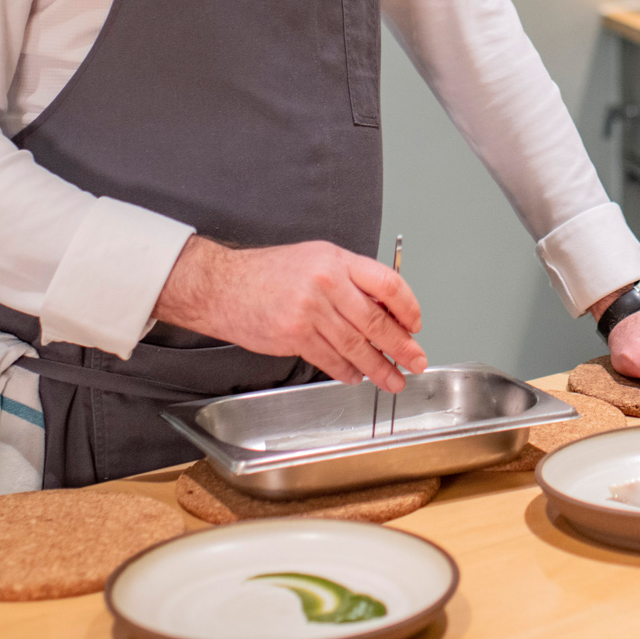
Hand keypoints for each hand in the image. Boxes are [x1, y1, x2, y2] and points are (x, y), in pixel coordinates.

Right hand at [153, 236, 427, 390]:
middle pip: (376, 321)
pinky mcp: (294, 335)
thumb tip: (388, 311)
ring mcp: (310, 311)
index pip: (388, 284)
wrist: (224, 286)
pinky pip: (330, 359)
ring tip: (394, 379)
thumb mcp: (318, 259)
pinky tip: (357, 377)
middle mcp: (327, 283)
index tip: (416, 325)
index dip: (408, 307)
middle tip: (416, 361)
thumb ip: (352, 280)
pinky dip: (347, 371)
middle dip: (401, 346)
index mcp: (338, 260)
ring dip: (379, 367)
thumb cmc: (271, 272)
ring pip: (355, 345)